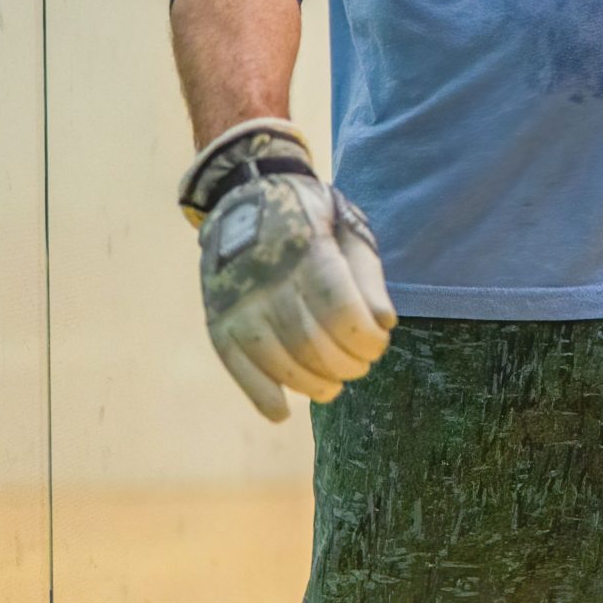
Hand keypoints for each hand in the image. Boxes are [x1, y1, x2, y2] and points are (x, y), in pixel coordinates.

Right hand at [180, 118, 395, 421]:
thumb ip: (367, 275)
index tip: (377, 344)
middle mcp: (268, 277)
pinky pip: (237, 367)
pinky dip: (260, 394)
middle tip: (359, 365)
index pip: (340, 312)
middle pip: (312, 343)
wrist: (244, 191)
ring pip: (278, 361)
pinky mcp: (217, 318)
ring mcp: (238, 301)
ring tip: (332, 384)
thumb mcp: (346, 226)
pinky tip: (282, 411)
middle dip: (345, 364)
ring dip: (312, 384)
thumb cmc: (308, 213)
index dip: (365, 340)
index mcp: (307, 248)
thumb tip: (384, 323)